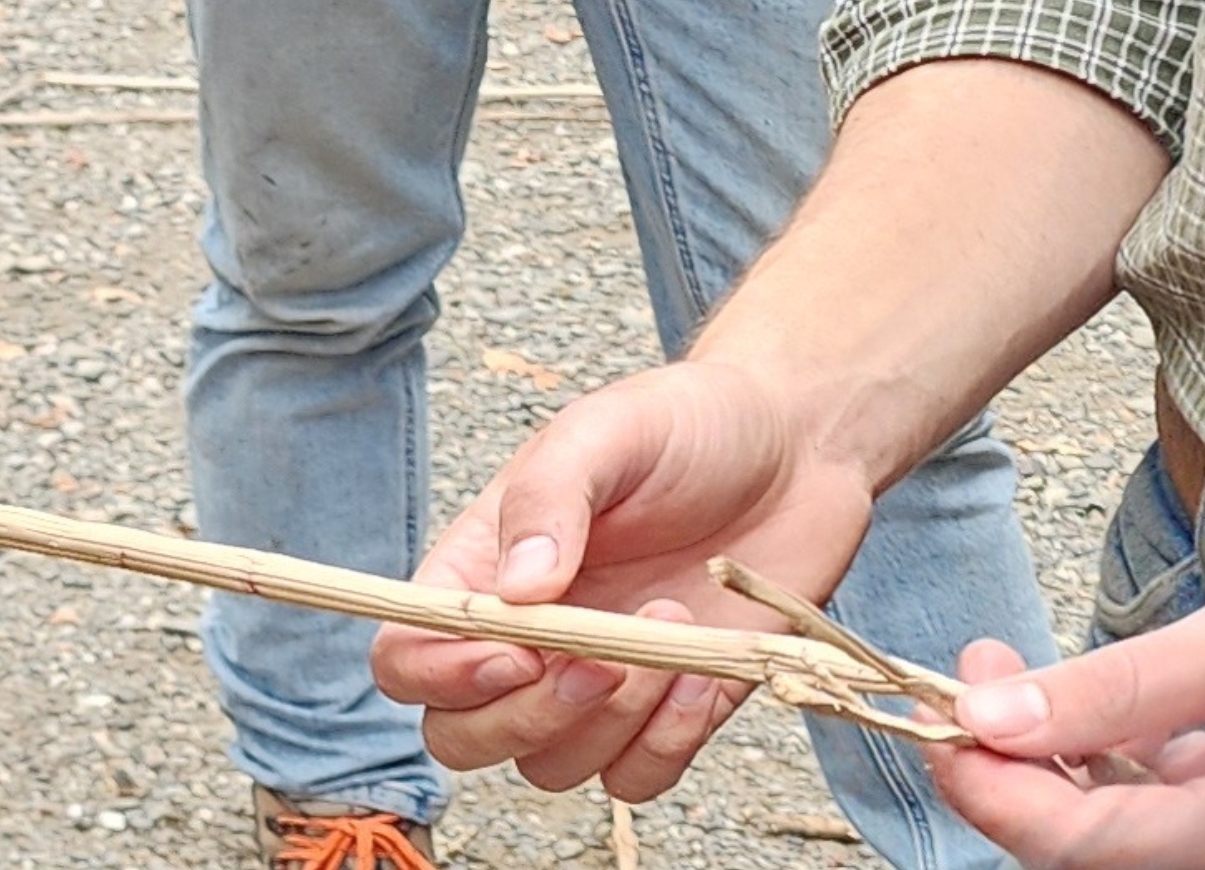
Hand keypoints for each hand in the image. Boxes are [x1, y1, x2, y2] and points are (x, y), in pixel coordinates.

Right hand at [372, 356, 882, 801]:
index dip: (441, 673)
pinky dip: (668, 744)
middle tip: (597, 662)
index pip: (408, 655)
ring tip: (668, 627)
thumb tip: (516, 592)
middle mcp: (526, 638)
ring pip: (552, 767)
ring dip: (609, 724)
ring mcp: (596, 683)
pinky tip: (704, 670)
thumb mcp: (604, 432)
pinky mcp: (669, 712)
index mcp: (482, 568)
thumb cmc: (687, 425)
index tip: (516, 651)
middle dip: (523, 719)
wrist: (796, 448)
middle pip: (461, 735)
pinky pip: (636, 778)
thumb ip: (548, 501)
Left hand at [936, 570, 1204, 865]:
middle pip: (1089, 851)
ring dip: (1058, 766)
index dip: (988, 788)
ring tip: (1030, 677)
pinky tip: (1138, 724)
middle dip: (1012, 768)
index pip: (1078, 845)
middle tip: (977, 672)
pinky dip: (1124, 777)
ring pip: (1121, 841)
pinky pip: (1169, 830)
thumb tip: (991, 710)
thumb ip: (1123, 686)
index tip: (937, 714)